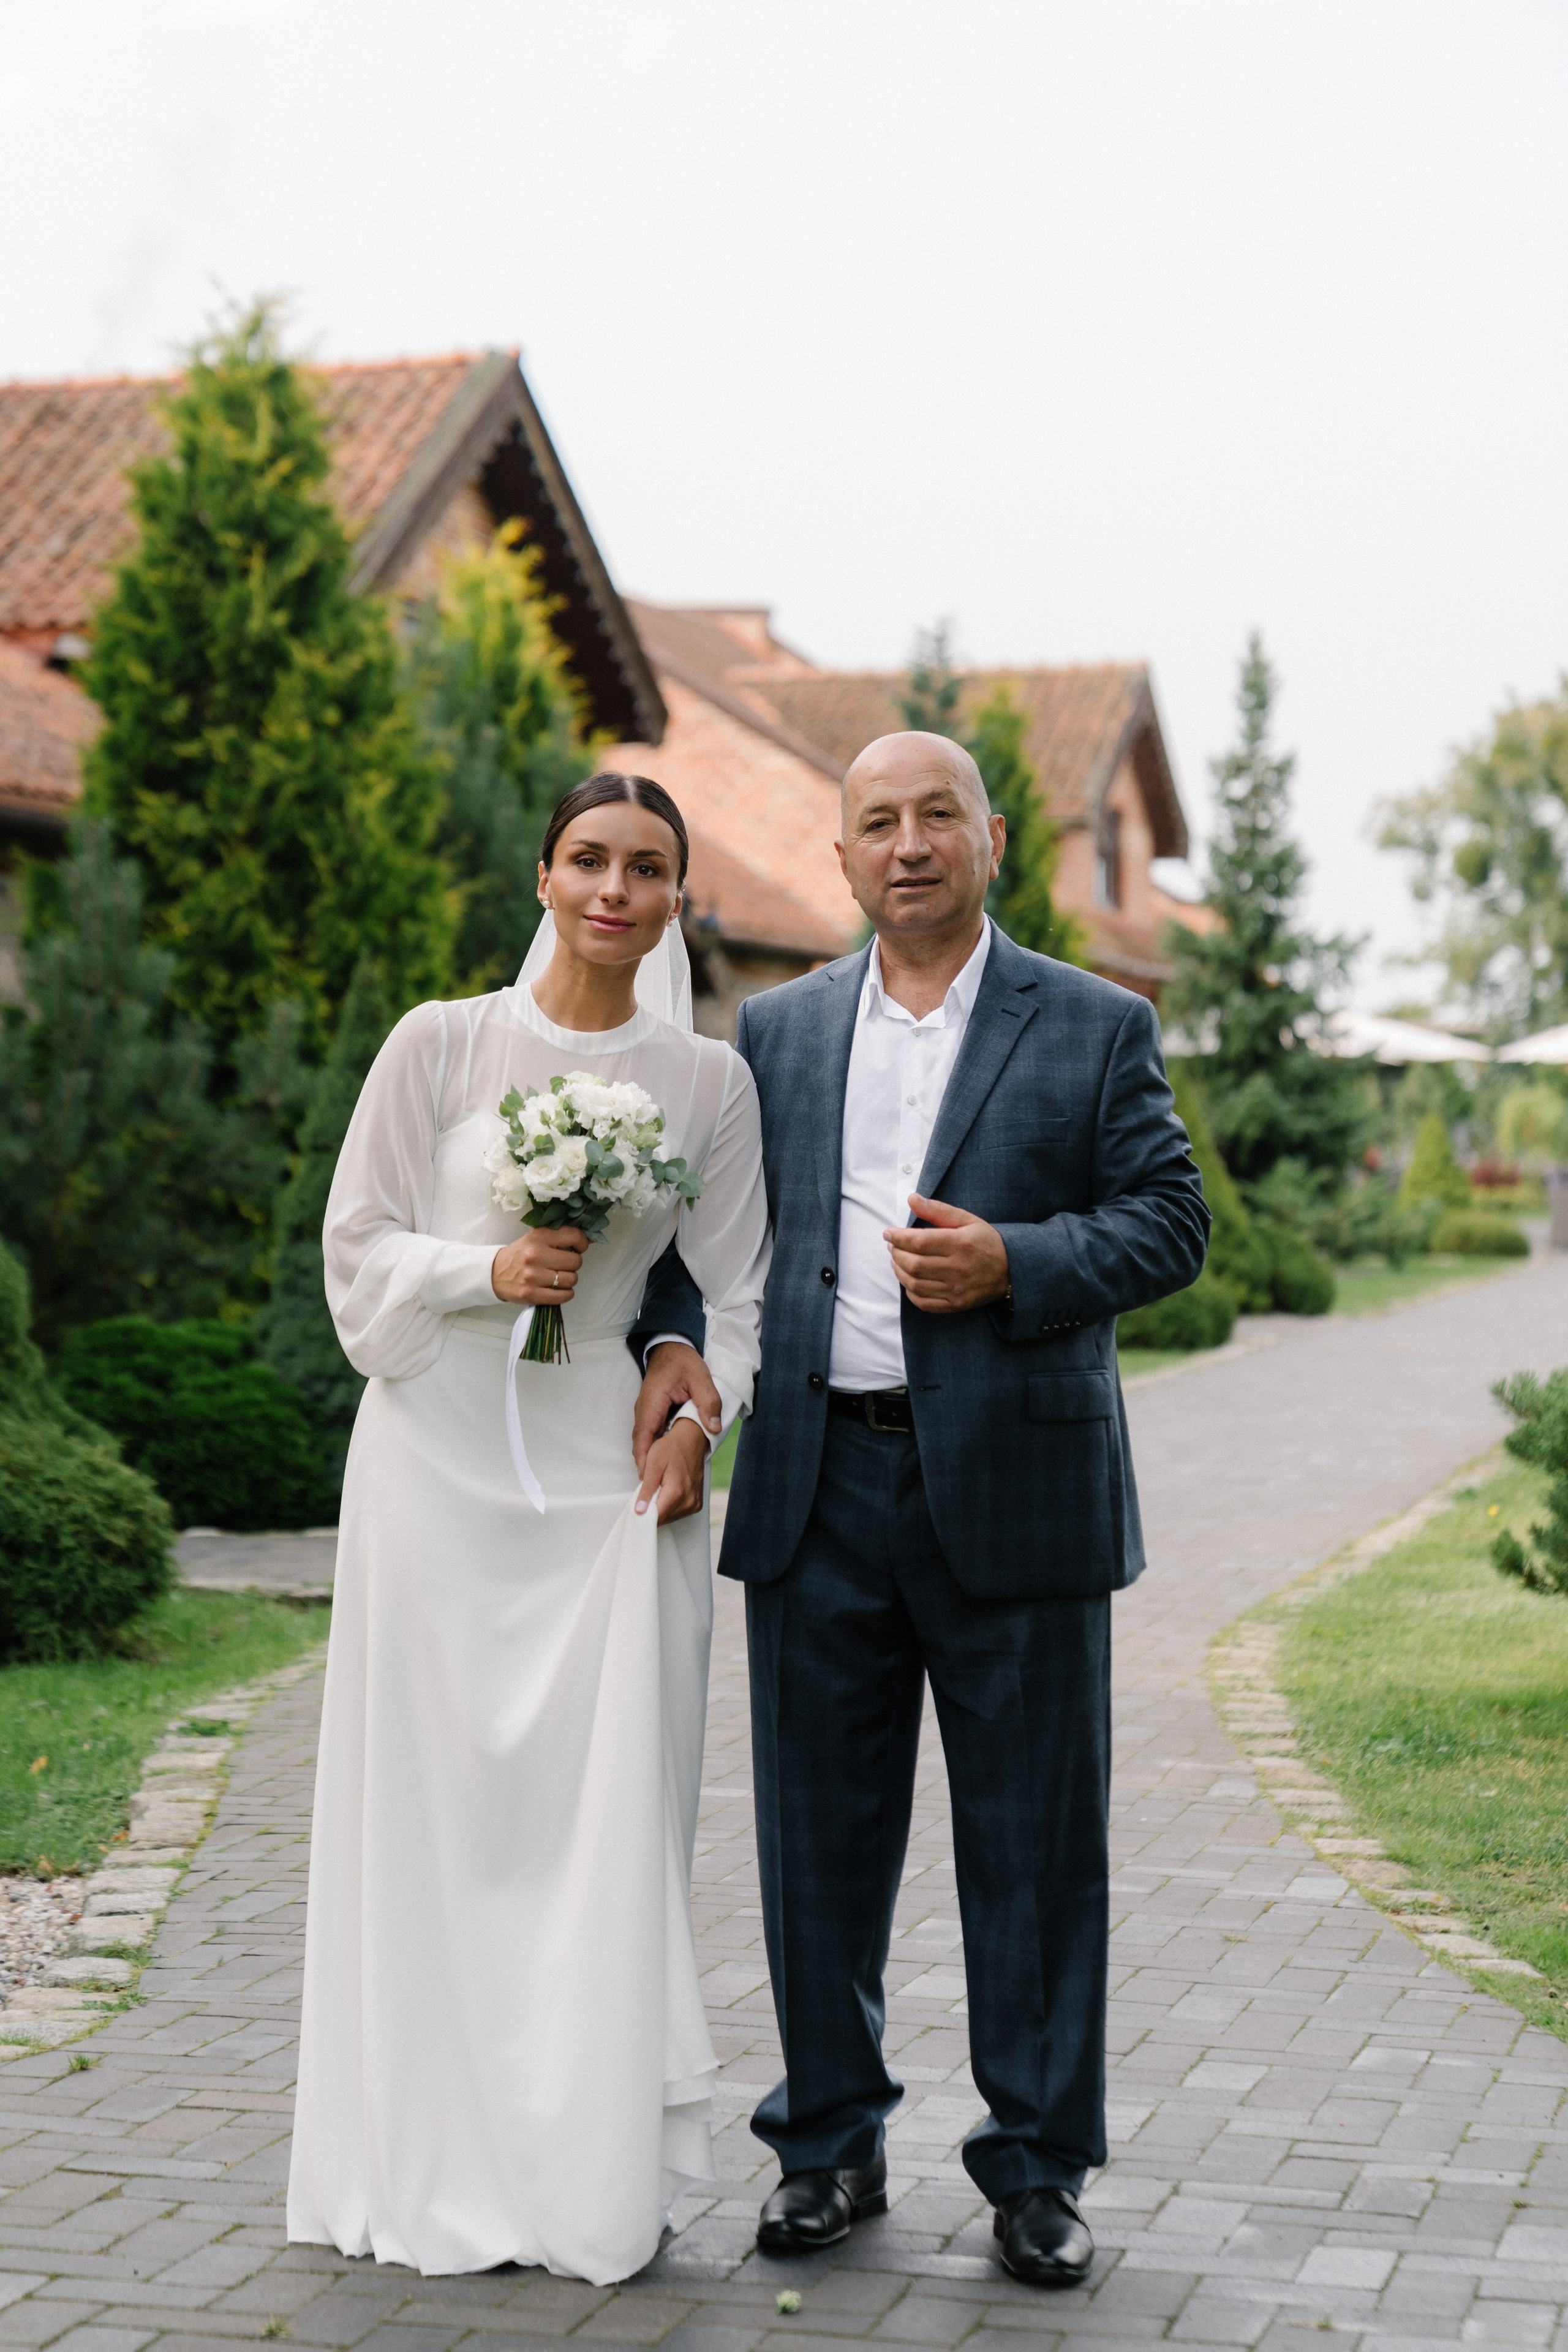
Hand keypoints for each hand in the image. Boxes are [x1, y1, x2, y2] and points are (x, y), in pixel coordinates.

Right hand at [490, 1225, 587, 1305]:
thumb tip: (591, 1239)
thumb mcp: (536, 1239)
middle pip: (575, 1261)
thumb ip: (560, 1237)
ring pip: (571, 1279)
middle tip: (564, 1265)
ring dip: (569, 1280)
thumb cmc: (520, 1255)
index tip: (579, 1248)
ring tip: (558, 1277)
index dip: (582, 1243)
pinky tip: (558, 1289)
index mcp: (538, 1236)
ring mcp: (533, 1276)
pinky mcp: (531, 1294)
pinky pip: (563, 1296)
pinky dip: (566, 1294)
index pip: (573, 1236)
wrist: (494, 1273)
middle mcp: (535, 1255)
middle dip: (574, 1264)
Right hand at [632, 1341, 721, 1474]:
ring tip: (660, 1482)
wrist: (672, 1349)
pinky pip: (651, 1437)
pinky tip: (666, 1464)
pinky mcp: (652, 1416)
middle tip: (655, 1489)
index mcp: (652, 1402)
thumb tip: (713, 1427)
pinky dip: (655, 1451)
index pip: (644, 1434)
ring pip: (645, 1442)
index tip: (647, 1476)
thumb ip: (707, 1401)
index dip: (645, 1457)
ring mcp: (646, 1414)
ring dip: (650, 1460)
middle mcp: (644, 1411)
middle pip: (641, 1444)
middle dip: (646, 1466)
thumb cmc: (683, 1362)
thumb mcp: (700, 1377)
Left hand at [636, 1417, 709, 1523]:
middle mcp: (688, 1501)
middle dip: (651, 1510)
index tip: (637, 1507)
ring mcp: (694, 1503)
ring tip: (658, 1491)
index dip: (643, 1514)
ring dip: (661, 1508)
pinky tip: (667, 1493)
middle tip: (646, 1495)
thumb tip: (640, 1510)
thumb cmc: (672, 1448)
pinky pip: (679, 1513)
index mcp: (676, 1492)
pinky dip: (670, 1507)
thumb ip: (646, 1489)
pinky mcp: (697, 1503)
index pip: (655, 1517)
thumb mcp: (653, 1464)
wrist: (691, 1440)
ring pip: (670, 1517)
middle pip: (663, 1519)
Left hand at [885, 1192, 1010, 1313]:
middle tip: (892, 1246)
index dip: (898, 1237)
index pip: (919, 1242)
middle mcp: (958, 1268)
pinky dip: (910, 1291)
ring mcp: (956, 1290)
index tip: (888, 1233)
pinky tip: (909, 1279)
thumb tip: (911, 1199)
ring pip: (915, 1284)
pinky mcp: (956, 1305)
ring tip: (897, 1260)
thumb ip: (937, 1210)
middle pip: (914, 1264)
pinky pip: (924, 1302)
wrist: (1012, 1271)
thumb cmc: (986, 1242)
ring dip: (899, 1271)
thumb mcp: (967, 1220)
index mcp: (960, 1244)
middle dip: (896, 1253)